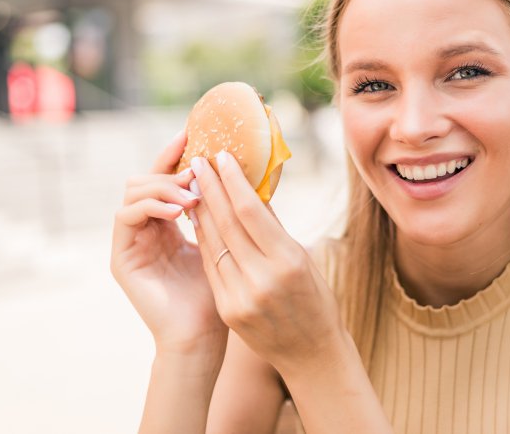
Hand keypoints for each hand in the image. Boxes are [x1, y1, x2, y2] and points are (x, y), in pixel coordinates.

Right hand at [111, 131, 227, 356]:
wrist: (203, 335)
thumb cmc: (221, 290)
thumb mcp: (224, 239)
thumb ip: (220, 208)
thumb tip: (238, 169)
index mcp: (169, 221)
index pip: (167, 176)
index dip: (177, 153)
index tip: (195, 132)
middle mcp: (147, 227)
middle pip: (145, 176)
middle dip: (170, 166)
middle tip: (197, 166)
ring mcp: (131, 241)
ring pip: (133, 189)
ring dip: (164, 185)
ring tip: (193, 195)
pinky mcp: (121, 257)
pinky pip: (125, 215)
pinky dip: (152, 205)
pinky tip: (179, 210)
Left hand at [188, 151, 348, 376]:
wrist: (312, 352)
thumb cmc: (315, 298)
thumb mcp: (303, 259)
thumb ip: (274, 228)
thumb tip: (251, 190)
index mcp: (288, 261)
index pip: (251, 211)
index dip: (232, 181)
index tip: (221, 156)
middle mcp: (262, 278)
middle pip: (227, 223)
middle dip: (210, 187)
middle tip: (200, 160)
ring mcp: (241, 297)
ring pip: (214, 243)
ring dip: (202, 210)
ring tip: (194, 183)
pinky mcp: (228, 309)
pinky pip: (212, 265)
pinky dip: (205, 239)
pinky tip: (199, 218)